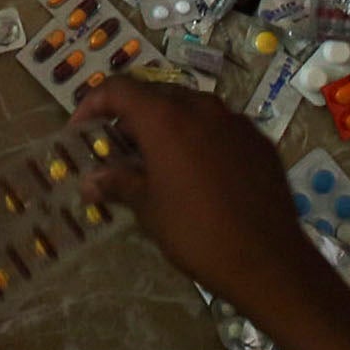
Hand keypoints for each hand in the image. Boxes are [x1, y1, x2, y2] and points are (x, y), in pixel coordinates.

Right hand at [89, 75, 339, 325]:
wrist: (268, 260)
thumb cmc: (197, 232)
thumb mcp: (149, 209)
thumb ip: (118, 184)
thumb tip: (89, 182)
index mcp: (166, 118)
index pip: (118, 89)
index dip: (93, 104)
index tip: (80, 130)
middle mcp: (201, 107)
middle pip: (155, 95)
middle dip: (131, 117)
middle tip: (118, 149)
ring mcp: (235, 121)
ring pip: (190, 108)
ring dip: (167, 126)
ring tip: (157, 160)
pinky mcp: (258, 140)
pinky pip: (219, 127)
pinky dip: (199, 138)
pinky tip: (198, 172)